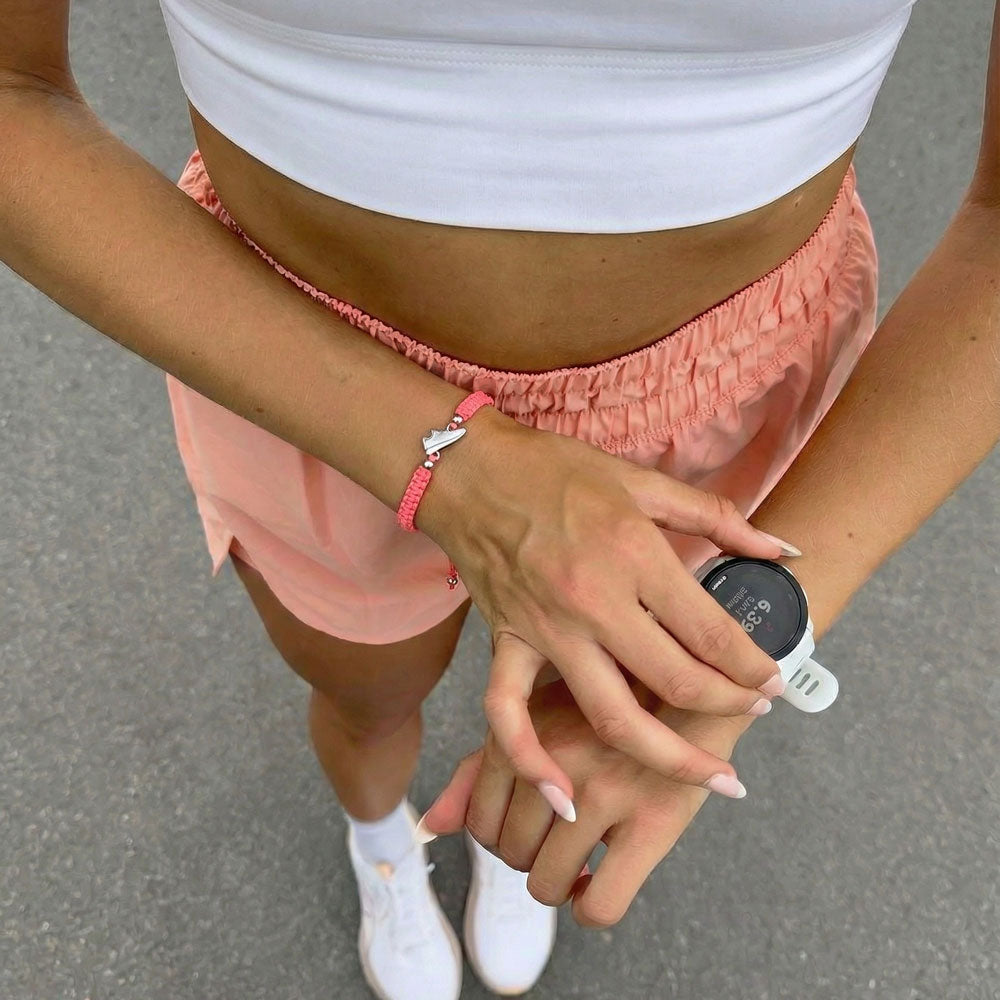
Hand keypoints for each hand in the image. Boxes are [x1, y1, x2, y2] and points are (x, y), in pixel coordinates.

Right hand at [418, 408, 790, 812]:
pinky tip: (566, 798)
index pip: (710, 631)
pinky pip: (509, 717)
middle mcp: (593, 602)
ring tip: (712, 781)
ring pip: (612, 717)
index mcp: (633, 554)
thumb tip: (782, 549)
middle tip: (757, 711)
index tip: (773, 678)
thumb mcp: (642, 481)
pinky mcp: (505, 645)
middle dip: (729, 705)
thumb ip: (718, 516)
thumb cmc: (555, 469)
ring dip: (669, 759)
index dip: (753, 663)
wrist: (469, 470)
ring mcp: (546, 631)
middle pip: (676, 681)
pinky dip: (533, 763)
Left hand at [418, 678, 753, 926]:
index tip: (526, 828)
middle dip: (528, 855)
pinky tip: (601, 882)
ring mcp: (605, 791)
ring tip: (579, 860)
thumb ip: (480, 767)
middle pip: (509, 852)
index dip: (498, 835)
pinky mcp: (655, 820)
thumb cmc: (611, 694)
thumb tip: (431, 829)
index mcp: (522, 731)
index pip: (478, 819)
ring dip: (558, 881)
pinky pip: (602, 903)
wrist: (697, 671)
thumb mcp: (540, 712)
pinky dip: (592, 906)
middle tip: (557, 839)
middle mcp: (556, 760)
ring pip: (547, 882)